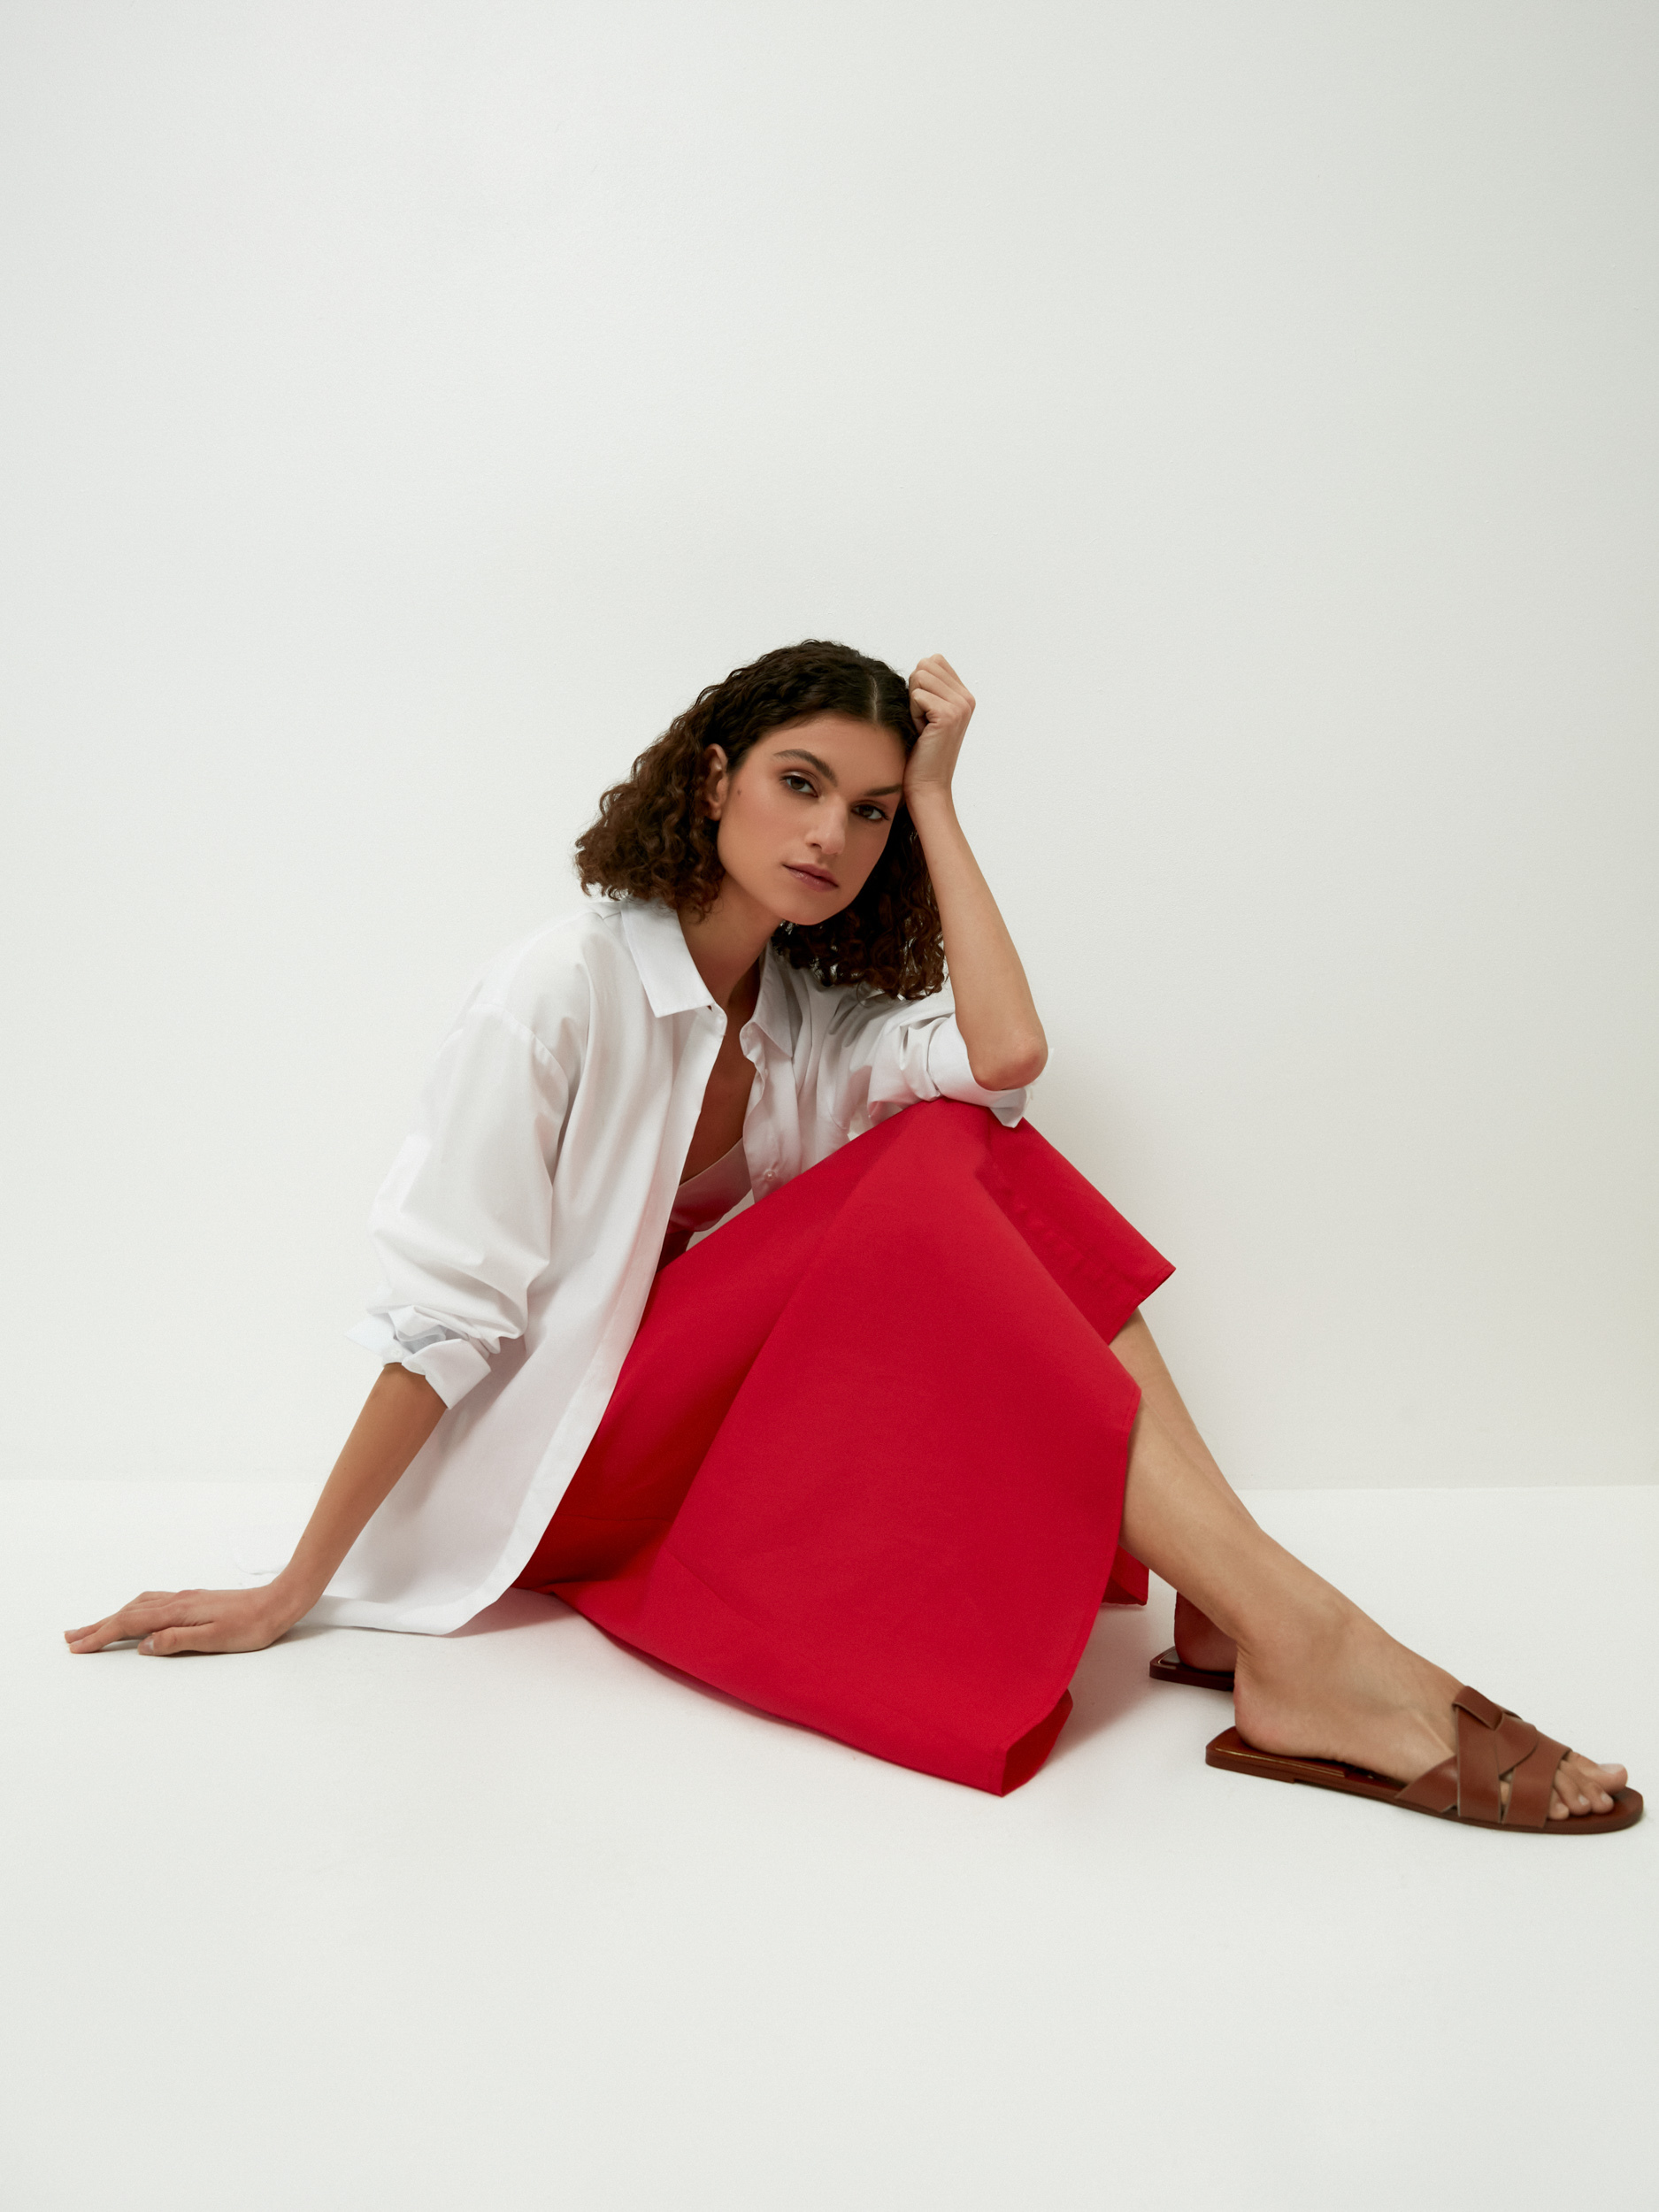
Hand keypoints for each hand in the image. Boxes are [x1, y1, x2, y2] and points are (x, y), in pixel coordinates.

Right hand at [64, 1583, 306, 1656]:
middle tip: (71, 1638)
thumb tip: (144, 1646)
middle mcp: (178, 1601)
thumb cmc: (253, 1625)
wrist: (279, 1602)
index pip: (130, 1623)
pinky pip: (153, 1603)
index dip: (102, 1635)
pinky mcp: (194, 1600)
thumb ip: (178, 1641)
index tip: (79, 1647)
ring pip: (139, 1605)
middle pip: (128, 1612)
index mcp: (179, 1611)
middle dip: (98, 1625)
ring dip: (113, 1616)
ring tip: (94, 1628)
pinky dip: (133, 1610)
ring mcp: (186, 1599)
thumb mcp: (216, 1640)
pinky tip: (134, 1615)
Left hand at [905, 653, 974, 801]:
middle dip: (915, 692)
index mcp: (965, 695)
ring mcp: (960, 706)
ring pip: (919, 677)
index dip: (920, 684)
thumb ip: (930, 686)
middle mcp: (967, 698)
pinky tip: (922, 732)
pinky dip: (912, 713)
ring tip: (923, 726)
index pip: (934, 660)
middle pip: (925, 665)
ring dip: (913, 703)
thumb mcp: (928, 712)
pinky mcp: (949, 715)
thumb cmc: (921, 751)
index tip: (926, 713)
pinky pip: (916, 695)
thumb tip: (922, 662)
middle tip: (923, 721)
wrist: (927, 784)